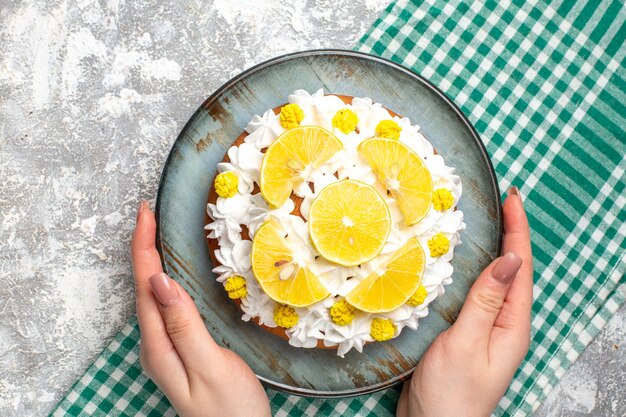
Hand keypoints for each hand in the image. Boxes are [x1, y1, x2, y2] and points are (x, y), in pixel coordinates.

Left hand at [131, 201, 270, 416]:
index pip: (145, 287)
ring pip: (154, 297)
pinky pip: (166, 308)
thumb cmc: (231, 410)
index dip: (143, 248)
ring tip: (154, 234)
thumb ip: (184, 325)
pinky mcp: (182, 351)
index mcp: (159, 346)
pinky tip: (172, 276)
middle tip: (148, 214)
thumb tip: (161, 281)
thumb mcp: (210, 366)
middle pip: (144, 289)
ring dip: (151, 262)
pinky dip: (167, 282)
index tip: (145, 213)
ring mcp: (168, 350)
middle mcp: (156, 346)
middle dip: (143, 248)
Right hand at [397, 187, 532, 416]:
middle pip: (512, 270)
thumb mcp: (468, 342)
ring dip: (494, 249)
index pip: (520, 268)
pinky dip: (473, 270)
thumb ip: (487, 301)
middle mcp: (505, 323)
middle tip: (504, 201)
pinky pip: (476, 294)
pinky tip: (463, 263)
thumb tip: (510, 260)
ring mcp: (488, 328)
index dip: (518, 231)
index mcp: (512, 325)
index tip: (512, 198)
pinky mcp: (468, 332)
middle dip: (511, 233)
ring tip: (490, 222)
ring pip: (494, 280)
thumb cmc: (452, 392)